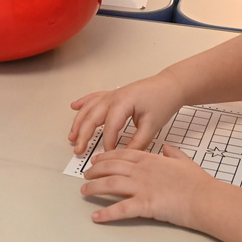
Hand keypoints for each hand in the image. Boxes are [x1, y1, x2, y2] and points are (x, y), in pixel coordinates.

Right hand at [68, 72, 183, 154]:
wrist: (170, 86)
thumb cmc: (163, 101)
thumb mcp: (152, 125)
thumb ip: (138, 142)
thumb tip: (124, 156)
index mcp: (123, 103)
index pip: (110, 128)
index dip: (107, 144)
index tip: (108, 156)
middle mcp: (113, 97)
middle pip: (92, 117)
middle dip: (84, 135)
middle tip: (78, 150)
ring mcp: (112, 94)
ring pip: (89, 108)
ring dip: (78, 122)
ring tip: (72, 136)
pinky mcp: (114, 94)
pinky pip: (94, 98)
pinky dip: (83, 102)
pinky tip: (74, 107)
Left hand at [81, 145, 212, 226]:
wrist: (205, 198)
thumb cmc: (198, 183)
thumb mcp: (185, 161)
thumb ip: (174, 153)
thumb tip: (168, 148)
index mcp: (151, 159)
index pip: (122, 154)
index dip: (106, 156)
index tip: (96, 159)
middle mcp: (142, 171)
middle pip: (111, 167)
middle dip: (95, 170)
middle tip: (86, 174)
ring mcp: (142, 187)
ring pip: (110, 184)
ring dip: (94, 187)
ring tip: (84, 191)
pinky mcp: (145, 204)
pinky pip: (120, 209)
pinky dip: (106, 213)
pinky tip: (96, 216)